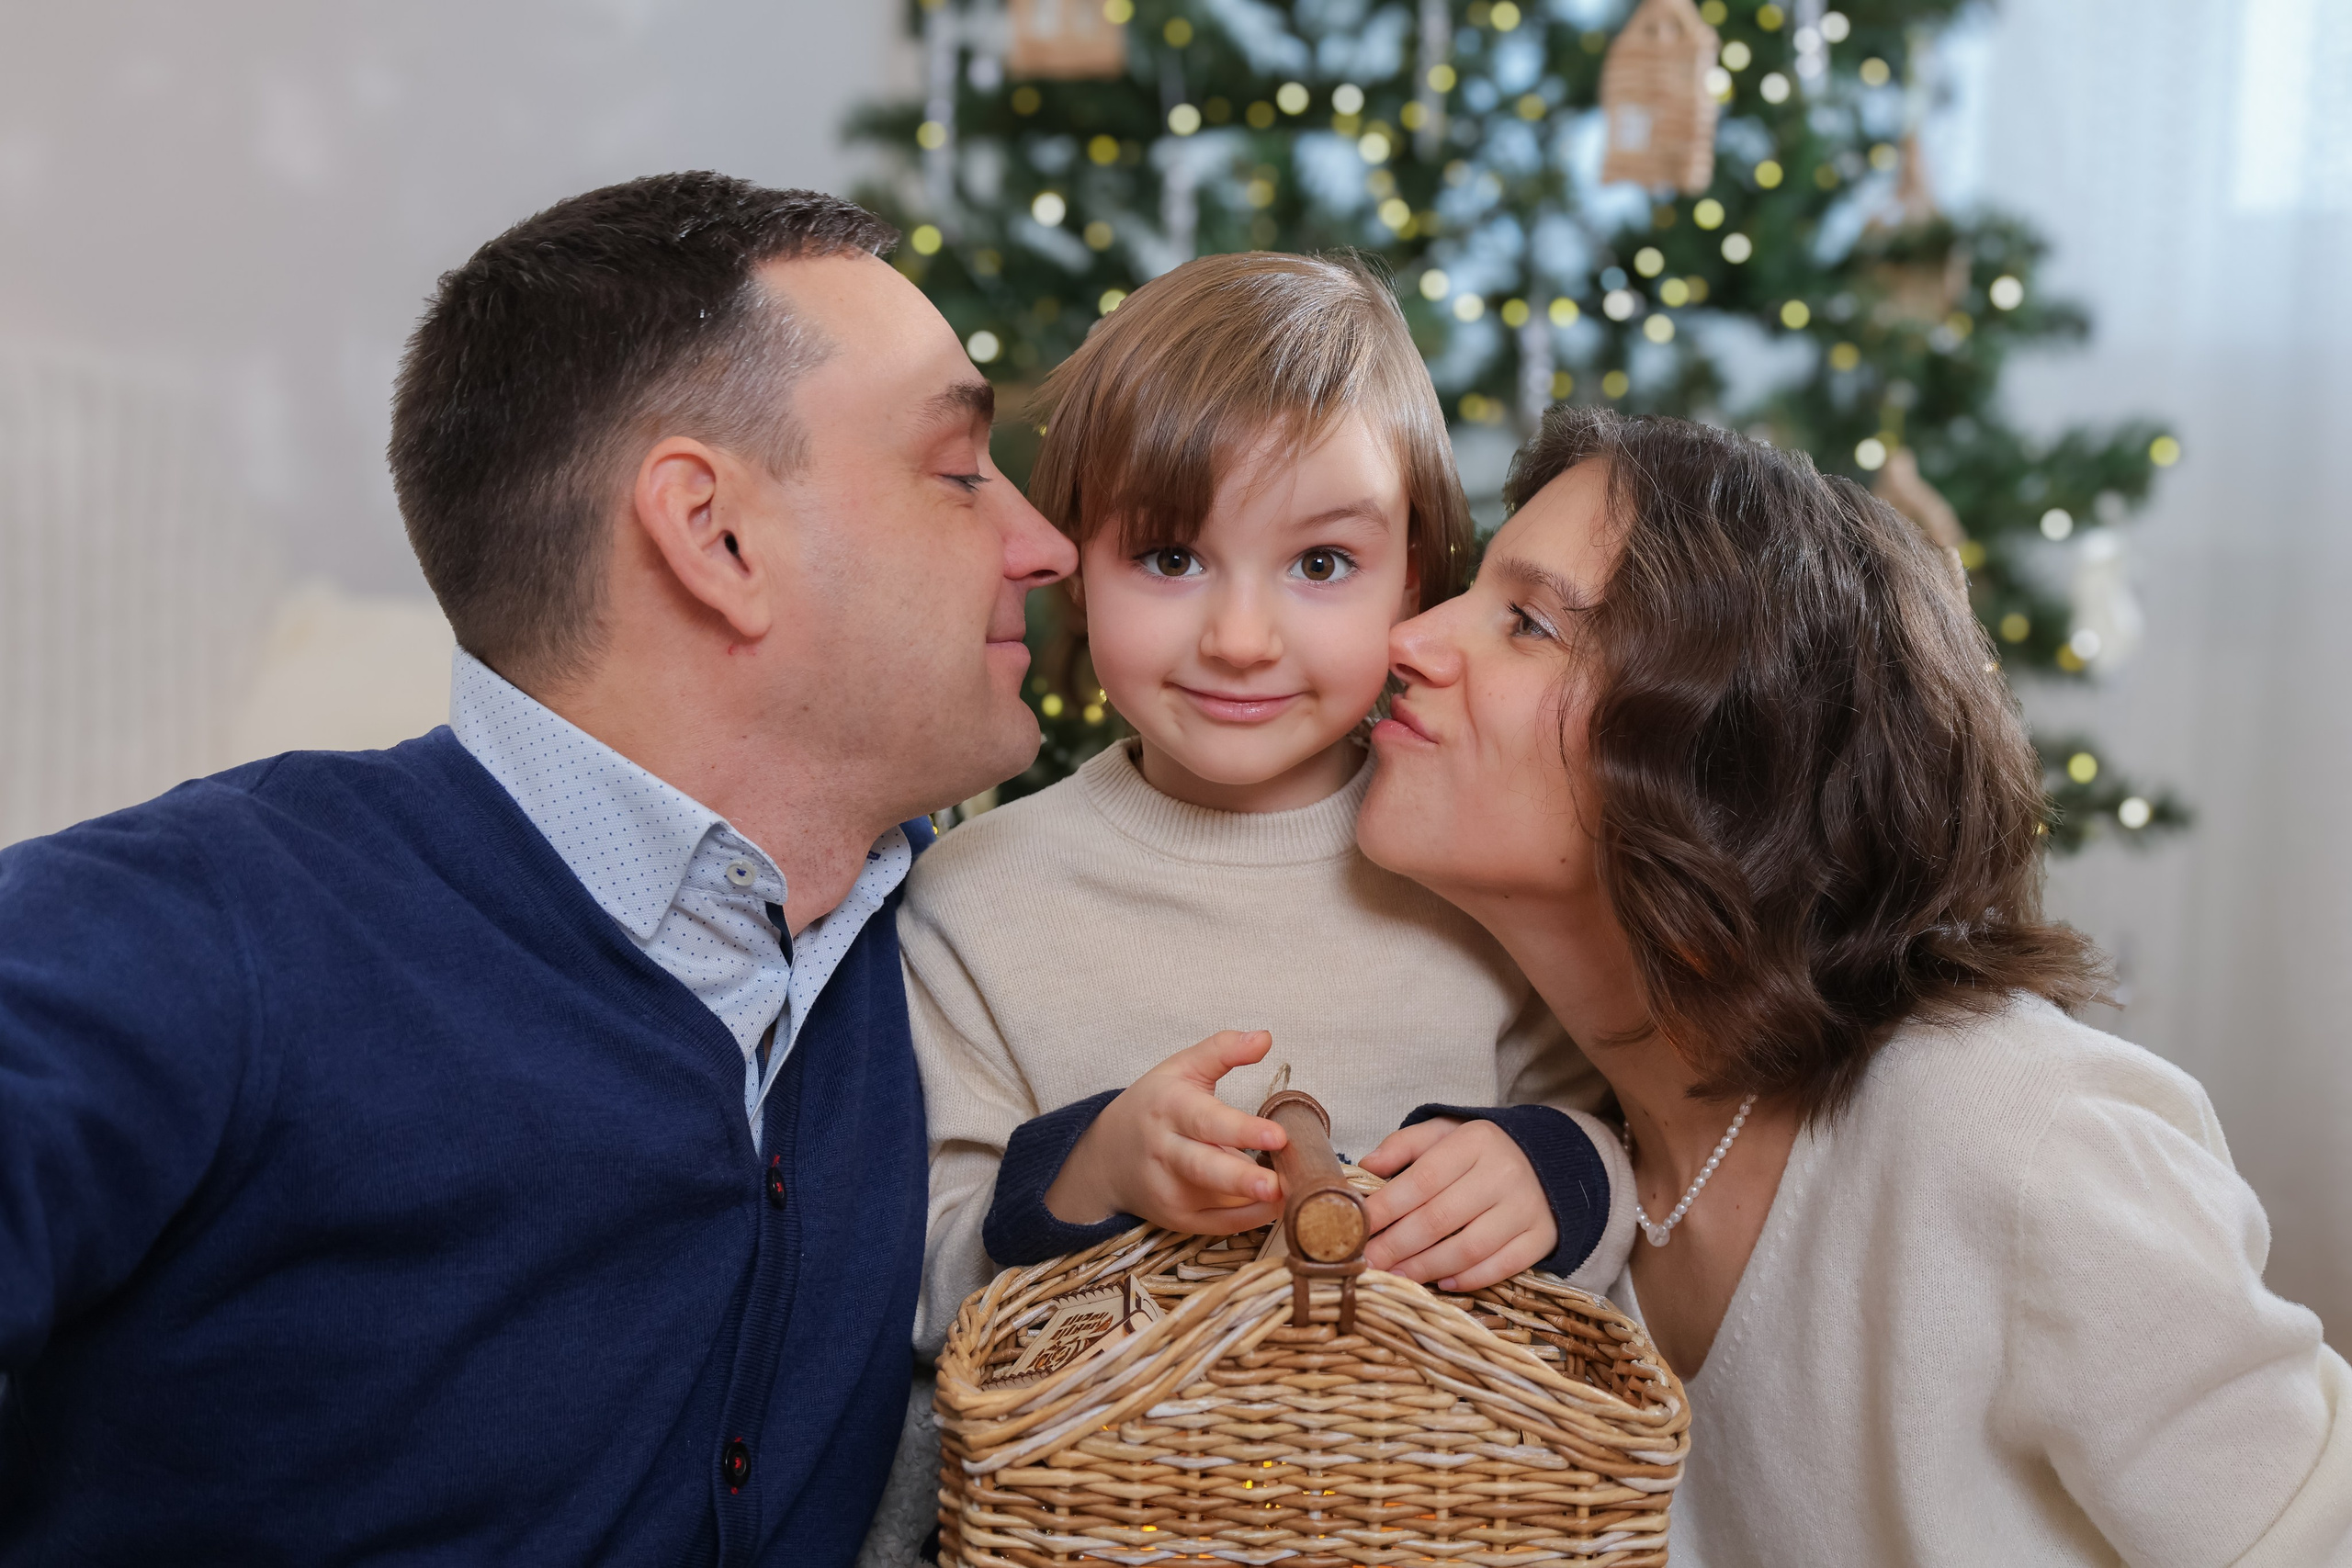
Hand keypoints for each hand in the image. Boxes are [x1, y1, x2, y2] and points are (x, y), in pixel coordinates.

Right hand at [1045, 1030, 1288, 1235]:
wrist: (1107, 1155)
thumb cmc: (1155, 1106)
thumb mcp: (1181, 1068)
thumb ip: (1222, 1050)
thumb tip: (1265, 1037)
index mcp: (1169, 1110)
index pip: (1206, 1121)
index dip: (1242, 1130)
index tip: (1278, 1135)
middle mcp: (1165, 1153)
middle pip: (1203, 1168)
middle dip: (1241, 1178)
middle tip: (1277, 1183)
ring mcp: (1169, 1191)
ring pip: (1211, 1203)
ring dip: (1251, 1203)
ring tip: (1287, 1197)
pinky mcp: (1178, 1219)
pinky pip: (1218, 1225)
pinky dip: (1249, 1220)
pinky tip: (1277, 1206)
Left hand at [1358, 1117, 1555, 1291]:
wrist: (1554, 1158)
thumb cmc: (1484, 1149)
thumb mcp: (1446, 1132)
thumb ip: (1405, 1144)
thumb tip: (1367, 1166)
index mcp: (1475, 1142)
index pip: (1421, 1180)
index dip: (1386, 1208)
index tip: (1357, 1227)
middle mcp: (1503, 1173)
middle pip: (1439, 1219)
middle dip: (1397, 1245)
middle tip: (1368, 1262)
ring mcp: (1525, 1208)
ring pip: (1469, 1248)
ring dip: (1427, 1268)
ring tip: (1397, 1275)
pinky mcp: (1542, 1236)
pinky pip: (1503, 1266)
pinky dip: (1471, 1279)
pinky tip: (1444, 1282)